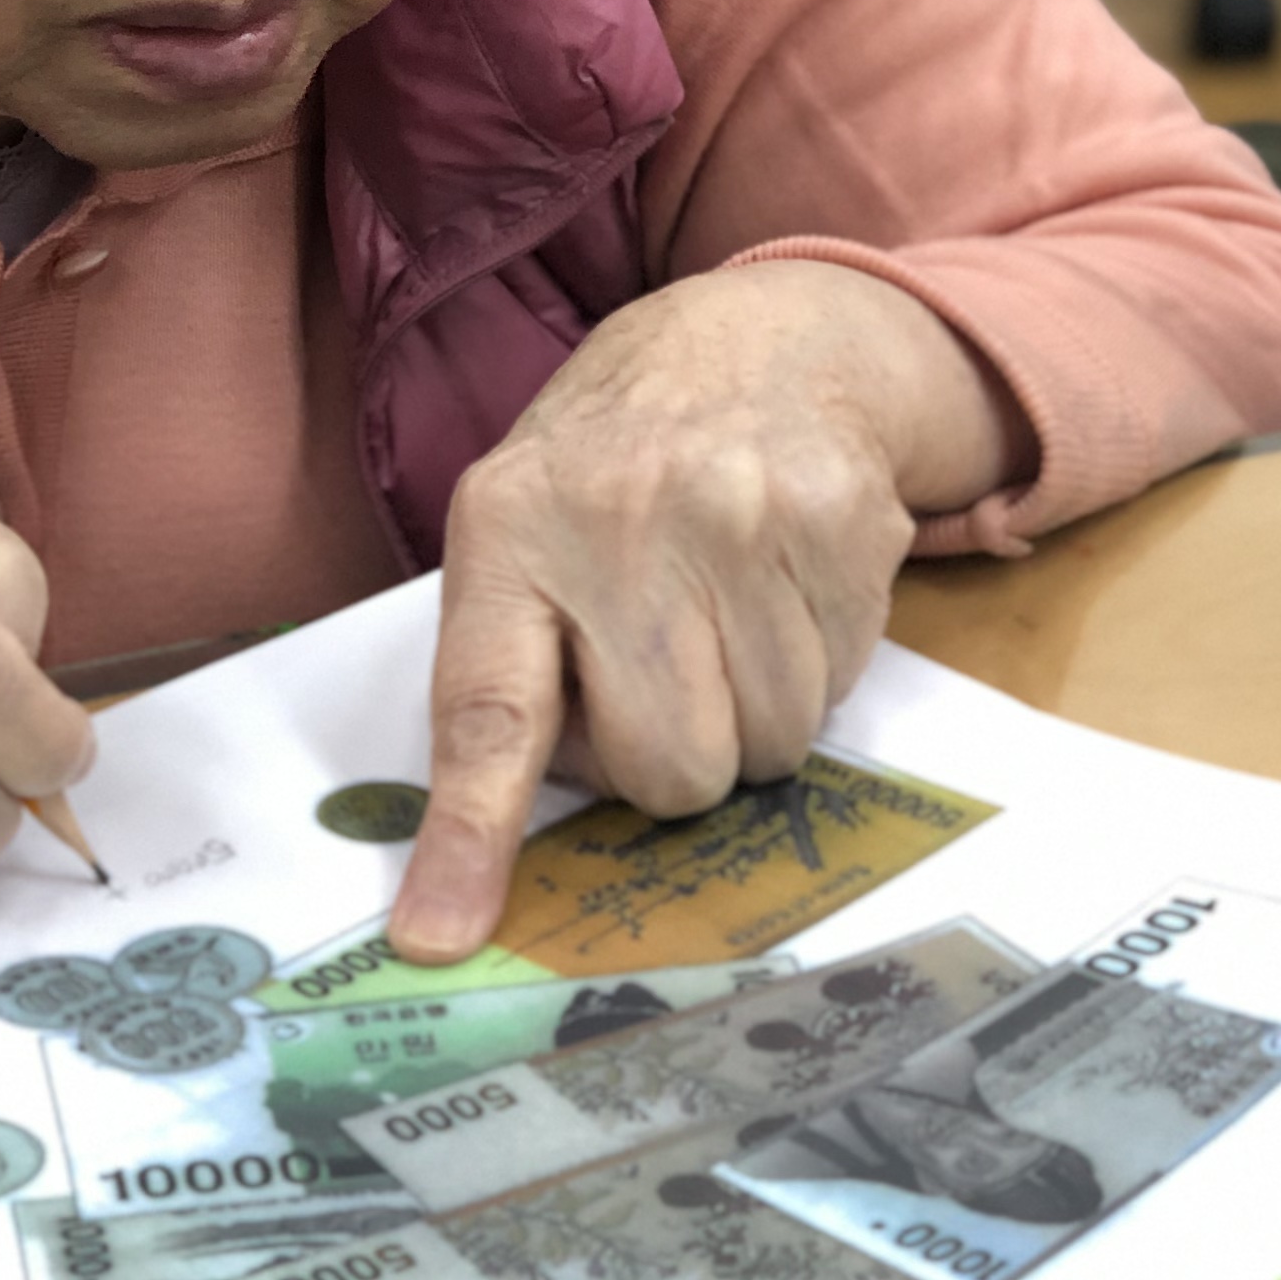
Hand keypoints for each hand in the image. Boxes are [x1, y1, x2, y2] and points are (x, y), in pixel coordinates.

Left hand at [390, 260, 1024, 959]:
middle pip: (667, 771)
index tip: (441, 937)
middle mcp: (619, 523)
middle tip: (667, 675)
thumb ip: (513, 666)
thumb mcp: (524, 527)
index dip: (469, 837)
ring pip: (766, 748)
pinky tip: (786, 589)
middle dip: (672, 757)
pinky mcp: (840, 525)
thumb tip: (494, 857)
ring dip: (752, 714)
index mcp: (509, 530)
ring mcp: (739, 519)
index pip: (488, 715)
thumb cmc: (618, 467)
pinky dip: (816, 667)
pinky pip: (838, 691)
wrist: (762, 342)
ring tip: (728, 619)